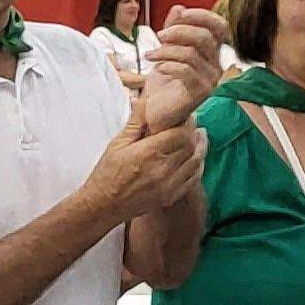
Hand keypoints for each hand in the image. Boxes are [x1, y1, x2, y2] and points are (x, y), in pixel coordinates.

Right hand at [83, 117, 204, 221]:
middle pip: (191, 146)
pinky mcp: (171, 196)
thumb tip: (144, 99)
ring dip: (200, 148)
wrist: (103, 205)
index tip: (186, 116)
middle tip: (192, 125)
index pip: (181, 133)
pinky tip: (197, 158)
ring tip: (200, 137)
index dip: (187, 123)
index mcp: (149, 152)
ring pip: (196, 162)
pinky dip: (198, 166)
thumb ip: (136, 122)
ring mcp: (169, 185)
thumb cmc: (107, 173)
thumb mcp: (117, 143)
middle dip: (193, 133)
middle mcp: (163, 169)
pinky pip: (193, 179)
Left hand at [142, 8, 229, 131]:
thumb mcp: (164, 51)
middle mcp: (216, 65)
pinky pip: (186, 70)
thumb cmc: (162, 84)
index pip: (219, 27)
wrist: (155, 113)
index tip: (180, 15)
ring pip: (192, 53)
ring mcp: (211, 80)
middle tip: (159, 35)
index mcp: (211, 53)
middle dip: (179, 31)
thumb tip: (179, 8)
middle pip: (204, 37)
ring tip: (151, 56)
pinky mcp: (201, 92)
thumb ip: (173, 30)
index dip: (202, 16)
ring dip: (167, 50)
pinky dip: (168, 65)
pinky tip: (157, 69)